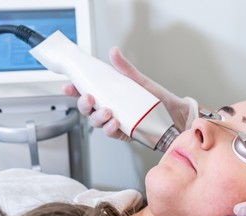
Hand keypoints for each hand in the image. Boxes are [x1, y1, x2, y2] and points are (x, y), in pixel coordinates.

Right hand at [64, 47, 197, 139]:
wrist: (176, 114)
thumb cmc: (157, 99)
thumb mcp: (140, 81)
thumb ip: (126, 69)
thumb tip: (113, 51)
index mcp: (111, 95)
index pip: (88, 92)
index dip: (75, 90)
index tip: (69, 86)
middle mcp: (111, 108)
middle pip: (89, 110)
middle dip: (84, 105)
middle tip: (88, 98)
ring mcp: (117, 122)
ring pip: (98, 122)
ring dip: (98, 118)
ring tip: (107, 111)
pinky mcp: (126, 133)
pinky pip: (113, 133)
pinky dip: (111, 129)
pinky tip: (115, 123)